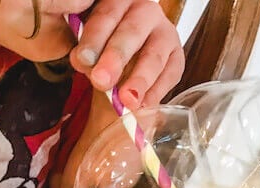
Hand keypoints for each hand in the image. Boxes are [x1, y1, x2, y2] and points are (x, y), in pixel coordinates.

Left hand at [67, 0, 184, 109]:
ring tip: (127, 99)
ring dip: (140, 78)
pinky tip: (143, 105)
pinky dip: (156, 91)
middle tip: (101, 80)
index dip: (94, 38)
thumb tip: (83, 60)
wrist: (114, 72)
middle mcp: (144, 11)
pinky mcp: (176, 56)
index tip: (83, 60)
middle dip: (116, 57)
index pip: (106, 16)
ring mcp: (164, 32)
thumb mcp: (86, 49)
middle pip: (132, 32)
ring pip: (155, 54)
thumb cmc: (98, 53)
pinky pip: (171, 73)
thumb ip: (84, 52)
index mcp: (118, 2)